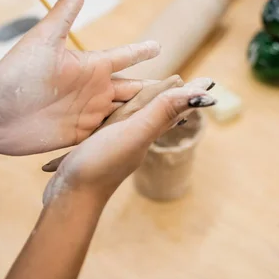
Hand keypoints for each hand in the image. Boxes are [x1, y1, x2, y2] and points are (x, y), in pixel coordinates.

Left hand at [0, 0, 160, 154]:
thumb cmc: (15, 74)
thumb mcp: (44, 39)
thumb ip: (66, 8)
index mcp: (90, 65)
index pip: (125, 57)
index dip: (142, 51)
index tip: (159, 46)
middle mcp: (94, 88)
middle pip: (135, 88)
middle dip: (158, 87)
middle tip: (185, 88)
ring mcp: (89, 113)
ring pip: (128, 112)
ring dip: (149, 112)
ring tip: (175, 113)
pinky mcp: (82, 135)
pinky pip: (112, 134)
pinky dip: (129, 135)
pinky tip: (146, 137)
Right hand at [42, 80, 215, 204]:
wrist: (70, 196)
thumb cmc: (101, 164)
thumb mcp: (133, 133)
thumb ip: (161, 113)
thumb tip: (201, 95)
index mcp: (146, 132)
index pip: (173, 109)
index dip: (188, 94)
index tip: (208, 82)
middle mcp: (135, 138)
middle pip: (158, 112)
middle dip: (170, 97)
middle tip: (182, 83)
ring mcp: (116, 144)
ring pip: (135, 119)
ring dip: (145, 105)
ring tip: (152, 94)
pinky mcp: (96, 147)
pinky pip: (111, 126)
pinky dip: (115, 116)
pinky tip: (109, 118)